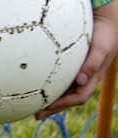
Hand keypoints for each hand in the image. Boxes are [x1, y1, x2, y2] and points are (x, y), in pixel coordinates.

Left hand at [36, 0, 117, 118]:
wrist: (106, 23)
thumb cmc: (104, 35)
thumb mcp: (100, 49)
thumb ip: (92, 63)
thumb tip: (80, 80)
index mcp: (91, 78)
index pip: (78, 97)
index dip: (64, 104)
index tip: (48, 109)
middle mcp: (83, 77)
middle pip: (67, 97)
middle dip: (53, 107)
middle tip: (35, 114)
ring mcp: (77, 70)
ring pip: (62, 88)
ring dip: (48, 96)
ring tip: (30, 102)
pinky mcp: (70, 62)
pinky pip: (57, 75)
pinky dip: (47, 80)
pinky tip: (32, 79)